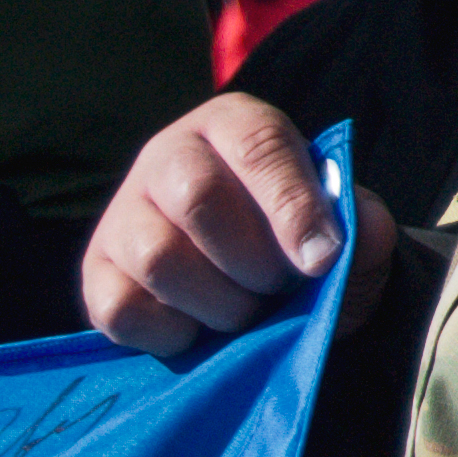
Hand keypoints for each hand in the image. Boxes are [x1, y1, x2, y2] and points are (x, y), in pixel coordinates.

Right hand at [80, 95, 393, 356]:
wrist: (260, 287)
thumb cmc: (301, 240)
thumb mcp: (344, 227)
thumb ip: (361, 224)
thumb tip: (361, 229)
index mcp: (235, 124)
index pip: (259, 147)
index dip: (292, 207)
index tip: (320, 260)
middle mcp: (169, 155)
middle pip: (198, 198)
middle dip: (252, 259)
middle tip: (279, 286)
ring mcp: (123, 214)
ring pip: (158, 258)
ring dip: (217, 302)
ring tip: (247, 311)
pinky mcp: (96, 273)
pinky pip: (120, 309)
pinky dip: (171, 332)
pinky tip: (201, 328)